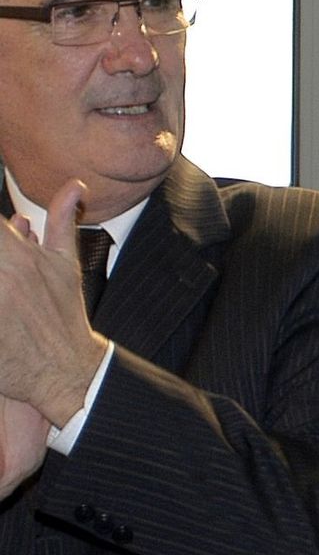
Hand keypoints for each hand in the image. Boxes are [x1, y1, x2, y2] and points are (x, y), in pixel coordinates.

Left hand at [0, 213, 50, 497]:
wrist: (65, 368)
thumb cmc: (63, 316)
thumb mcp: (65, 265)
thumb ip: (62, 221)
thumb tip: (75, 186)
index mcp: (19, 256)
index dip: (1, 229)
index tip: (7, 233)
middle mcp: (4, 274)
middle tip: (4, 271)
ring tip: (5, 289)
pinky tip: (0, 307)